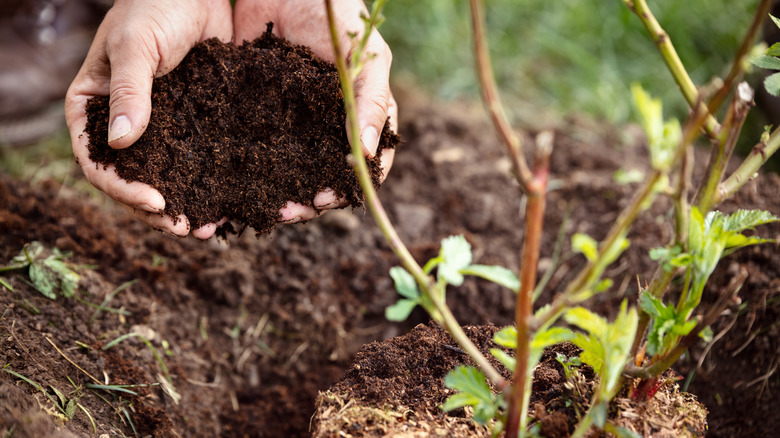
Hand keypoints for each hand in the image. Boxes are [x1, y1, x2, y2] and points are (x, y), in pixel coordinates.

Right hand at [65, 0, 232, 238]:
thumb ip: (128, 91)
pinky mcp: (192, 124)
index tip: (155, 202)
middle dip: (156, 209)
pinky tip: (229, 203)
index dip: (122, 188)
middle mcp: (123, 123)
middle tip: (186, 229)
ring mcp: (159, 127)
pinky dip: (208, 183)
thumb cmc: (155, 6)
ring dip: (184, 204)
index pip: (97, 161)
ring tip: (209, 227)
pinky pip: (197, 160)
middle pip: (131, 179)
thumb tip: (121, 144)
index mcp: (94, 107)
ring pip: (165, 176)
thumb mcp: (136, 45)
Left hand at [233, 0, 396, 222]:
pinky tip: (235, 186)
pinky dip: (248, 170)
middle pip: (323, 177)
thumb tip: (370, 155)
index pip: (363, 165)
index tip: (327, 199)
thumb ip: (373, 102)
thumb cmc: (339, 16)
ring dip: (279, 193)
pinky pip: (255, 146)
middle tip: (288, 212)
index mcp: (359, 118)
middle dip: (309, 201)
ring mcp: (292, 122)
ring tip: (263, 209)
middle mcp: (326, 127)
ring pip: (289, 169)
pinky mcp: (258, 112)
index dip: (348, 188)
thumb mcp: (367, 58)